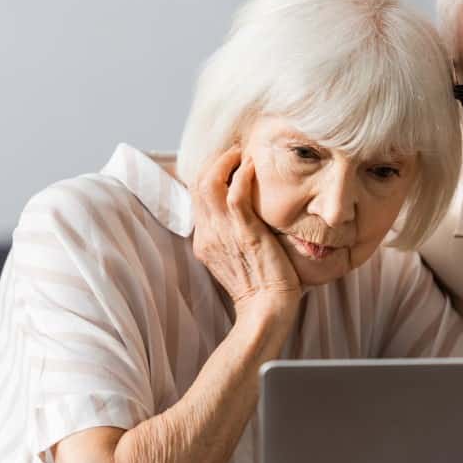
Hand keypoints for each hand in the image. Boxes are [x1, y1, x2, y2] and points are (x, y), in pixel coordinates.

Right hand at [191, 146, 300, 317]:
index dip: (208, 174)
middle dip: (214, 162)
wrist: (266, 310)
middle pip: (197, 185)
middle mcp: (208, 234)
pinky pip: (235, 194)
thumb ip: (235, 237)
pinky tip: (253, 165)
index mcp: (204, 241)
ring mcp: (223, 233)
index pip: (196, 197)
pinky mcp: (245, 233)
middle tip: (234, 152)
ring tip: (241, 153)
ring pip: (209, 184)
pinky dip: (242, 174)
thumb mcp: (238, 258)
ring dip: (225, 162)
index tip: (226, 163)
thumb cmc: (262, 288)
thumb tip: (248, 218)